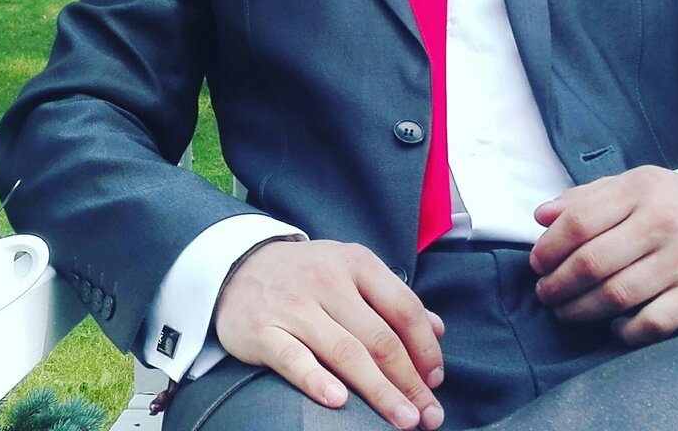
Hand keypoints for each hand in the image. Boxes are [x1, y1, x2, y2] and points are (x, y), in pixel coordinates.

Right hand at [214, 239, 445, 429]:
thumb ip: (392, 298)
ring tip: (403, 419)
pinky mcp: (264, 331)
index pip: (403, 307)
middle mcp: (328, 280)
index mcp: (356, 262)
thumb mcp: (351, 270)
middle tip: (428, 414)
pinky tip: (339, 403)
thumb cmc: (306, 274)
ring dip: (379, 391)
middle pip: (379, 337)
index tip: (437, 380)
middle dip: (410, 381)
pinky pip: (294, 360)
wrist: (239, 266)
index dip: (425, 347)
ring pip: (345, 352)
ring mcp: (294, 306)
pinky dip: (317, 381)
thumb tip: (438, 328)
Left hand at [530, 167, 677, 346]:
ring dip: (581, 310)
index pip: (580, 222)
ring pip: (618, 296)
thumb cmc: (666, 201)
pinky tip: (612, 325)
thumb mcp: (628, 184)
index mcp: (638, 190)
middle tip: (545, 292)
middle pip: (594, 262)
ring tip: (565, 311)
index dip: (550, 247)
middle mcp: (661, 223)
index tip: (537, 262)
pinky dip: (626, 331)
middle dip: (559, 284)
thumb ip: (583, 198)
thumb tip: (540, 216)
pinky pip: (655, 323)